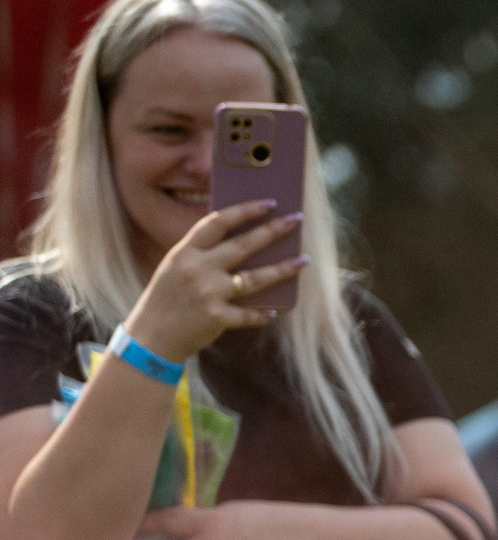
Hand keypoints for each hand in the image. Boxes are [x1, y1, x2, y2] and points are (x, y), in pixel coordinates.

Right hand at [124, 202, 307, 360]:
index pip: (217, 222)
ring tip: (304, 261)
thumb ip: (202, 254)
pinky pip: (250, 314)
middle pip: (242, 245)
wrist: (151, 337)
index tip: (269, 203)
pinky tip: (276, 311)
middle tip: (297, 219)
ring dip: (283, 269)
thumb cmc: (167, 299)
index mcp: (185, 251)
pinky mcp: (217, 318)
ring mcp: (208, 293)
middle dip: (273, 230)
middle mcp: (197, 268)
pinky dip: (264, 314)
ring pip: (255, 278)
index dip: (245, 210)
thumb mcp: (176, 268)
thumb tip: (244, 242)